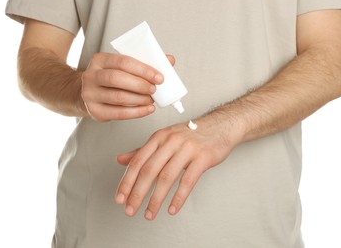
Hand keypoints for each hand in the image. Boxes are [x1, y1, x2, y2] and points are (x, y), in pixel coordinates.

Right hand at [81, 52, 174, 121]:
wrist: (89, 94)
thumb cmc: (111, 79)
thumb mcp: (123, 66)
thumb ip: (145, 63)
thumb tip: (169, 60)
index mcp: (100, 59)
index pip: (123, 61)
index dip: (143, 70)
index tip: (159, 77)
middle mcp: (91, 75)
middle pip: (117, 78)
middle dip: (140, 85)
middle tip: (154, 89)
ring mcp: (90, 94)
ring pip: (118, 97)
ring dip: (139, 99)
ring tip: (151, 100)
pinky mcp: (95, 111)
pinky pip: (118, 113)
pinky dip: (137, 112)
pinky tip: (147, 109)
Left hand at [114, 116, 236, 219]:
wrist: (220, 126)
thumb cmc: (192, 134)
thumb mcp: (165, 138)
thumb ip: (143, 150)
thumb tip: (120, 160)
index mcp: (159, 137)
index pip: (138, 161)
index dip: (127, 181)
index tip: (120, 198)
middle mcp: (171, 141)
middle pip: (149, 170)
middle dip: (137, 193)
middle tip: (130, 210)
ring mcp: (187, 149)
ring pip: (167, 177)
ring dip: (156, 199)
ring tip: (150, 213)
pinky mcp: (203, 158)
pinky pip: (188, 181)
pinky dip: (178, 198)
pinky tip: (172, 209)